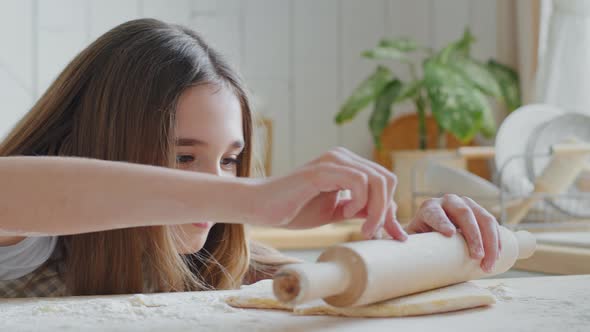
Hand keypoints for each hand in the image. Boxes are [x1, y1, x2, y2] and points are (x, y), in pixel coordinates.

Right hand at [253, 147, 407, 240]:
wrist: (262, 207)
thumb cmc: (295, 209)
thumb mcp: (336, 211)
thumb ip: (361, 209)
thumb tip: (390, 217)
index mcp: (348, 165)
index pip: (385, 181)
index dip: (391, 209)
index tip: (392, 235)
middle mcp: (343, 157)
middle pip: (387, 179)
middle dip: (387, 211)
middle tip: (373, 232)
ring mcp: (333, 160)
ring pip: (377, 179)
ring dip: (377, 210)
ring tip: (363, 228)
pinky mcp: (322, 170)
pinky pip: (358, 181)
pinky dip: (360, 201)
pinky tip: (345, 213)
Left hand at [406, 194, 500, 271]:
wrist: (432, 233)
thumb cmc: (421, 239)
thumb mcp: (413, 239)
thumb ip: (408, 243)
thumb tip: (402, 251)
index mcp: (429, 208)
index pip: (435, 213)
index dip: (442, 222)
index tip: (449, 234)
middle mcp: (448, 202)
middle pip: (463, 213)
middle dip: (472, 235)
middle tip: (476, 256)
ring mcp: (466, 205)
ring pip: (483, 218)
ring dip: (489, 241)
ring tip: (488, 263)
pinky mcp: (479, 213)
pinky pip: (492, 224)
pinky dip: (497, 240)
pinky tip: (498, 255)